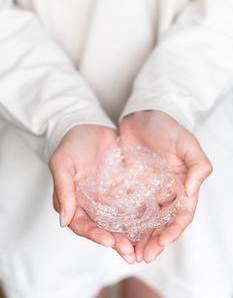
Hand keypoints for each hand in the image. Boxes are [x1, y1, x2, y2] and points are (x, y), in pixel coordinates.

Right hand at [49, 124, 135, 261]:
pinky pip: (131, 206)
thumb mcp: (62, 163)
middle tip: (131, 252)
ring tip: (144, 247)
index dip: (94, 235)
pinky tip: (152, 225)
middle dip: (116, 242)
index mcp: (73, 202)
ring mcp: (107, 199)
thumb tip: (63, 220)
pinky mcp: (122, 190)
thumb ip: (63, 189)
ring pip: (119, 223)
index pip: (82, 225)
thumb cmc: (72, 143)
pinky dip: (140, 218)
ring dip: (130, 236)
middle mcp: (91, 204)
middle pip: (102, 229)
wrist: (90, 125)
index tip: (109, 241)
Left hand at [120, 110, 211, 262]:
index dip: (173, 231)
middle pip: (162, 224)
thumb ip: (197, 165)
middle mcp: (166, 193)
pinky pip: (128, 209)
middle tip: (142, 256)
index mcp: (182, 186)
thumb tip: (192, 190)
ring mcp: (147, 192)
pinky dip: (125, 224)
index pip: (181, 215)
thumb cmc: (166, 127)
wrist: (141, 116)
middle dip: (154, 242)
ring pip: (145, 222)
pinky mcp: (130, 188)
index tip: (161, 243)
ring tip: (129, 252)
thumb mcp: (186, 142)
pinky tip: (116, 234)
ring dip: (139, 238)